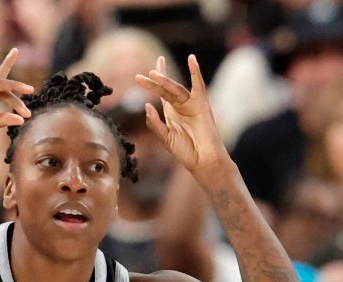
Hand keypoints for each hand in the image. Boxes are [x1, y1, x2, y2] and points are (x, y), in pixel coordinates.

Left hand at [135, 55, 229, 174]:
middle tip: (139, 76)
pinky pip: (199, 85)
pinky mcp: (202, 105)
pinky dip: (196, 72)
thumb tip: (146, 105)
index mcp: (171, 113)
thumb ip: (155, 123)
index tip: (142, 74)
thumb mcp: (165, 138)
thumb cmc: (186, 152)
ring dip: (165, 80)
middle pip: (165, 89)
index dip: (153, 83)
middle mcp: (181, 106)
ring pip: (176, 88)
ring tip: (152, 74)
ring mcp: (192, 104)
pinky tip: (192, 59)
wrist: (203, 161)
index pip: (160, 93)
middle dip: (154, 81)